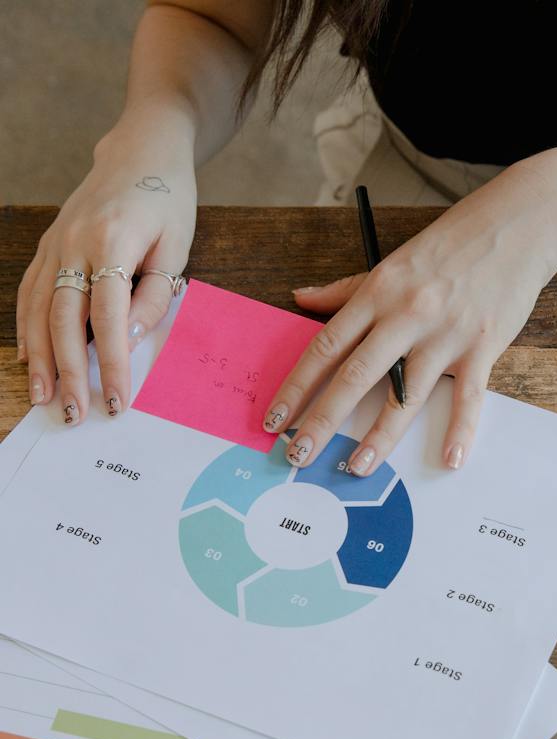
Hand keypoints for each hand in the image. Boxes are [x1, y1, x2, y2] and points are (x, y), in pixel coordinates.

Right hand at [16, 124, 196, 421]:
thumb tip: (129, 338)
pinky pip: (31, 292)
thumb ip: (154, 294)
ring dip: (40, 359)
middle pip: (64, 319)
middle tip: (74, 415)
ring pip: (38, 309)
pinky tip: (30, 361)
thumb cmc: (167, 204)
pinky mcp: (48, 245)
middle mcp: (73, 244)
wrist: (140, 153)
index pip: (108, 318)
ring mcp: (55, 244)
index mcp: (111, 244)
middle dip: (68, 372)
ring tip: (43, 399)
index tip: (116, 401)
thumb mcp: (177, 248)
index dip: (110, 363)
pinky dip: (27, 329)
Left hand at [263, 161, 556, 472]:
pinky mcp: (481, 347)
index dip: (297, 386)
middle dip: (322, 421)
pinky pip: (468, 397)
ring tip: (357, 468)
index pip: (325, 347)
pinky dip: (460, 430)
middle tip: (297, 455)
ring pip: (405, 395)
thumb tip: (301, 299)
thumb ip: (346, 289)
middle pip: (354, 376)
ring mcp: (444, 334)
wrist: (516, 225)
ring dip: (379, 437)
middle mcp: (405, 315)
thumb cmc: (454, 244)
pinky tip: (450, 458)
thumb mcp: (392, 261)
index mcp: (377, 293)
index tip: (276, 417)